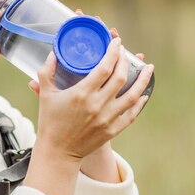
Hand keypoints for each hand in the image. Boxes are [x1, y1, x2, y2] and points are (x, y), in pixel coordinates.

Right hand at [25, 17, 152, 194]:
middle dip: (125, 61)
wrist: (58, 152)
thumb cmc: (50, 121)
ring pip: (133, 96)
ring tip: (148, 68)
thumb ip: (47, 71)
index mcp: (82, 94)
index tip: (117, 42)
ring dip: (143, 80)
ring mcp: (108, 119)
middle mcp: (97, 105)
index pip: (104, 68)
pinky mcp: (113, 130)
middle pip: (120, 78)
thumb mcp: (46, 94)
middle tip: (125, 52)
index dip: (113, 52)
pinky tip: (144, 94)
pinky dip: (140, 103)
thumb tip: (53, 53)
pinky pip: (132, 114)